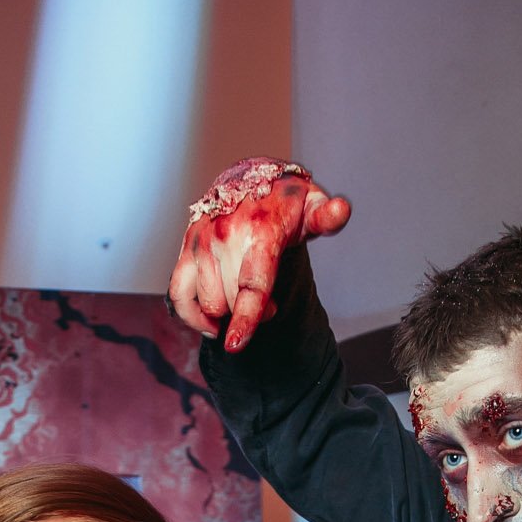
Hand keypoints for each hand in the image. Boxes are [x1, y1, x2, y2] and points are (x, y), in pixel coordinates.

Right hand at [167, 158, 350, 351]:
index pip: (251, 283)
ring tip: (244, 296)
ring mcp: (202, 242)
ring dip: (228, 312)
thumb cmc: (283, 202)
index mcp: (259, 229)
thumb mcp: (310, 205)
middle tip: (267, 300)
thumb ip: (327, 216)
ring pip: (208, 303)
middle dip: (250, 312)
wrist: (246, 177)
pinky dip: (192, 315)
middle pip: (229, 301)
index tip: (235, 344)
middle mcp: (225, 235)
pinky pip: (179, 294)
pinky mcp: (186, 248)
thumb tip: (342, 210)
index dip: (245, 317)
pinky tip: (211, 322)